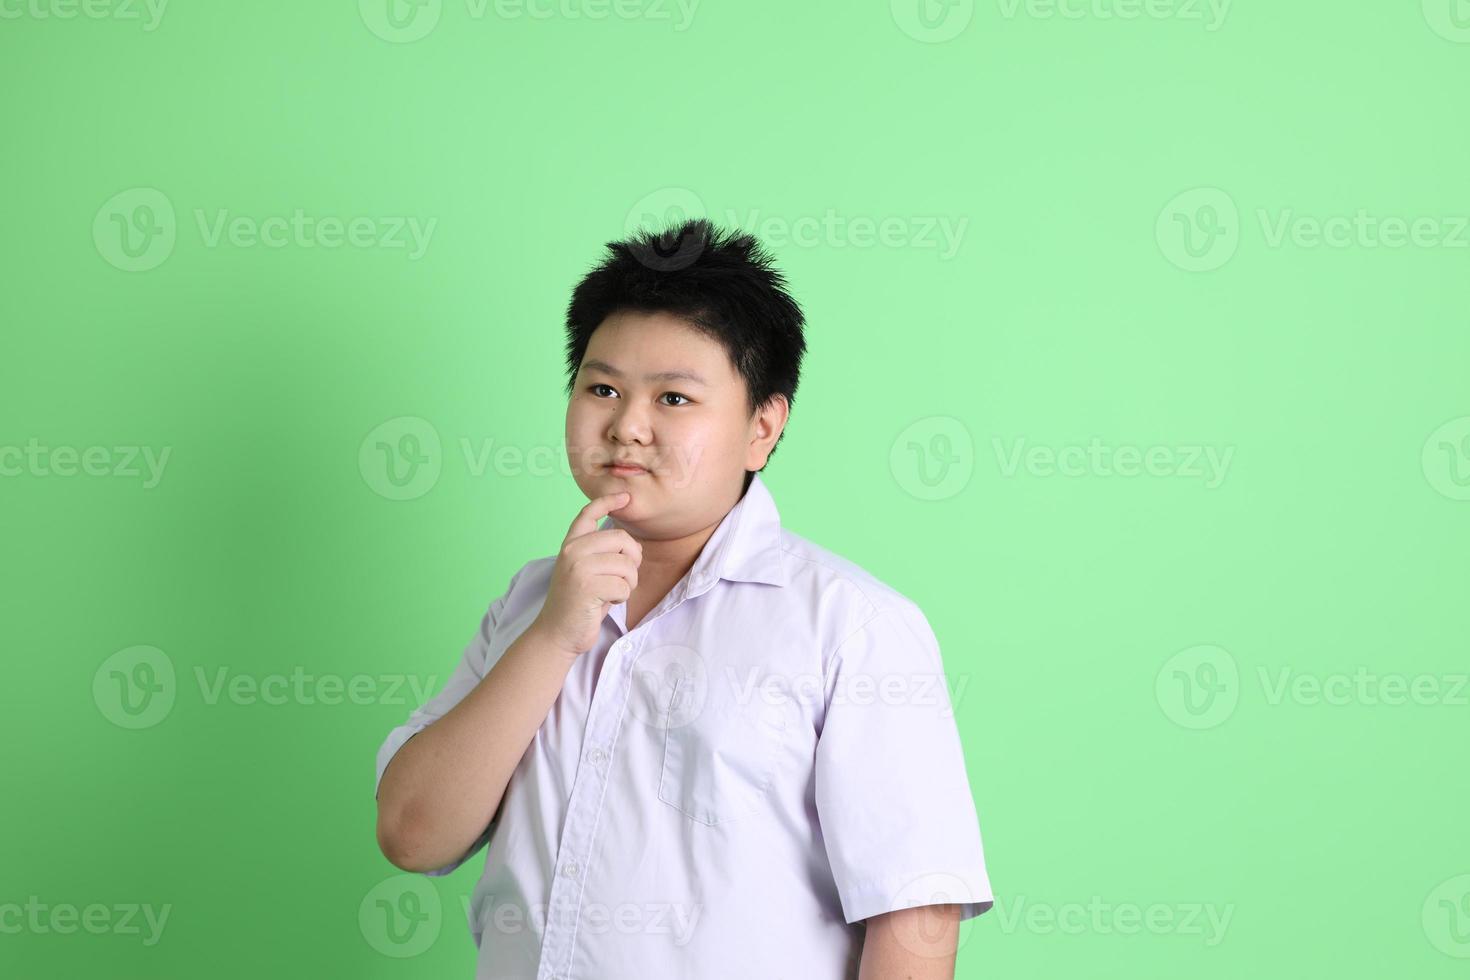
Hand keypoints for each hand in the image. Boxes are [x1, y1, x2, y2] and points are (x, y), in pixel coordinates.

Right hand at [529, 491, 642, 657]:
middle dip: (633, 560)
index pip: (588, 514)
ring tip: (610, 593)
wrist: (556, 633)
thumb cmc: (578, 603)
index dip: (608, 501)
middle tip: (624, 578)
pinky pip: (623, 586)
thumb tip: (633, 543)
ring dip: (628, 584)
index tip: (625, 496)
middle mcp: (572, 551)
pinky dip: (620, 598)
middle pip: (622, 540)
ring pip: (627, 565)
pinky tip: (604, 603)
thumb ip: (604, 554)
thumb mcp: (587, 571)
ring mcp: (578, 567)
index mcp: (570, 544)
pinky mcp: (586, 586)